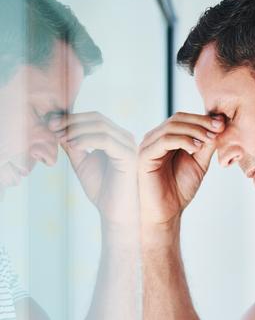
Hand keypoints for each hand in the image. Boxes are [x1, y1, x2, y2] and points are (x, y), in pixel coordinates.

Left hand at [50, 112, 137, 228]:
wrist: (115, 211)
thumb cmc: (102, 189)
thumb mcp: (82, 162)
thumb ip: (74, 145)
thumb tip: (57, 128)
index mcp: (117, 137)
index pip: (94, 118)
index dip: (72, 118)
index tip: (51, 123)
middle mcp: (125, 138)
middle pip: (98, 118)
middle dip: (72, 121)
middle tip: (52, 126)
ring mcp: (129, 145)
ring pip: (101, 126)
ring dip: (76, 129)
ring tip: (60, 137)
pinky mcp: (128, 155)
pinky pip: (106, 140)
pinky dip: (87, 139)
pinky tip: (72, 145)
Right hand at [138, 112, 223, 229]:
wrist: (168, 211)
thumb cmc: (181, 188)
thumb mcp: (199, 162)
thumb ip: (207, 144)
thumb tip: (219, 124)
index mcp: (166, 137)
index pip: (184, 118)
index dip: (203, 118)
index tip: (222, 123)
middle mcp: (155, 138)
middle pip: (178, 118)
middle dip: (201, 122)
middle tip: (218, 128)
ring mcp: (148, 146)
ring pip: (171, 126)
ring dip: (194, 130)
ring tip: (209, 139)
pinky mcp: (144, 156)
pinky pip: (164, 141)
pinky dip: (183, 140)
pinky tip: (196, 148)